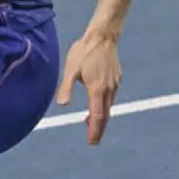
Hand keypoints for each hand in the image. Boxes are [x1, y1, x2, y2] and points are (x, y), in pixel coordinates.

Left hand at [56, 30, 122, 145]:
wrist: (102, 37)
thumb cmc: (84, 52)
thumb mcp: (70, 69)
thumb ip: (66, 88)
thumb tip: (62, 104)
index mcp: (97, 89)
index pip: (97, 115)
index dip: (94, 130)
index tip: (92, 141)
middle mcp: (109, 89)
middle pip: (105, 114)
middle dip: (99, 128)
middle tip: (93, 140)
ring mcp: (114, 84)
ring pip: (109, 106)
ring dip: (101, 118)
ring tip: (91, 125)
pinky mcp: (117, 79)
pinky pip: (111, 98)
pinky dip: (105, 106)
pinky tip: (98, 106)